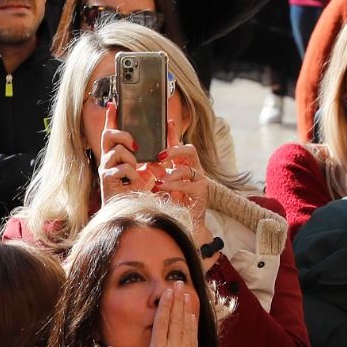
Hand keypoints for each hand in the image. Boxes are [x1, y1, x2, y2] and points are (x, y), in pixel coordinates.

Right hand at [96, 101, 157, 204]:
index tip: (113, 104)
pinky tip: (134, 184)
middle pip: (108, 135)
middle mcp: (106, 161)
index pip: (110, 133)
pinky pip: (123, 167)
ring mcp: (104, 170)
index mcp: (115, 157)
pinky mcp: (106, 180)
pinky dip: (133, 175)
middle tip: (136, 145)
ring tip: (137, 174)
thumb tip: (165, 135)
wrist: (132, 212)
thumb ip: (150, 154)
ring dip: (132, 160)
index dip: (111, 118)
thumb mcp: (147, 168)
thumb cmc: (138, 192)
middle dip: (123, 135)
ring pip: (118, 151)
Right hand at [102, 281, 199, 346]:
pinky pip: (193, 338)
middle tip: (178, 283)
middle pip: (175, 320)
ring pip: (186, 327)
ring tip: (186, 292)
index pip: (162, 324)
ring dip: (186, 308)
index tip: (167, 292)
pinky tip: (192, 315)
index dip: (165, 306)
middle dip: (176, 300)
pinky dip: (193, 325)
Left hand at [153, 119, 210, 238]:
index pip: (179, 145)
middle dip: (174, 150)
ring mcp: (199, 179)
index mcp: (183, 165)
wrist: (185, 225)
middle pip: (189, 150)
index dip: (174, 133)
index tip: (167, 121)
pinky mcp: (202, 191)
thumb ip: (155, 173)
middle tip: (159, 156)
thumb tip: (144, 162)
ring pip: (186, 168)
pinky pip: (187, 184)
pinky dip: (173, 186)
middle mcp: (193, 169)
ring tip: (158, 182)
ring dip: (170, 175)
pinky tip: (162, 189)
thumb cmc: (172, 204)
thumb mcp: (160, 185)